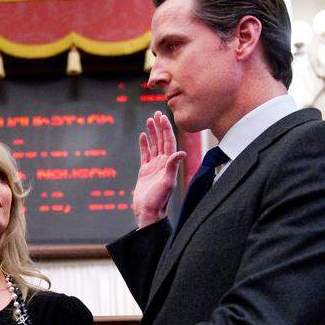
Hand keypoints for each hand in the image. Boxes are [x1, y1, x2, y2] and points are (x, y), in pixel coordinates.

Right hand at [133, 110, 185, 227]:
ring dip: (152, 133)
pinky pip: (145, 154)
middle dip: (160, 126)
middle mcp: (163, 163)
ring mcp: (154, 166)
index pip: (169, 142)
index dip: (166, 129)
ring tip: (149, 120)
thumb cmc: (159, 199)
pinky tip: (142, 136)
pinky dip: (144, 144)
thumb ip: (172, 167)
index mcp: (169, 163)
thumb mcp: (167, 182)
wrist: (148, 211)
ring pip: (154, 145)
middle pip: (162, 140)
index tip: (162, 117)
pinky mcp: (145, 170)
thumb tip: (181, 152)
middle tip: (156, 113)